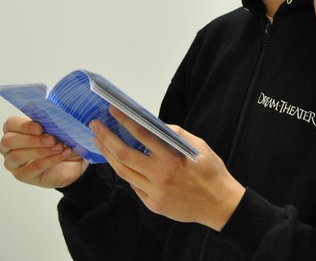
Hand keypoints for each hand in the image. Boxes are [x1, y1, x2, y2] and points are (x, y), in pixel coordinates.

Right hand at [0, 116, 87, 188]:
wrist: (73, 162)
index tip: (41, 128)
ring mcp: (13, 163)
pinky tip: (62, 155)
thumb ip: (53, 122)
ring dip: (40, 151)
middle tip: (52, 139)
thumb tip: (57, 117)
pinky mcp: (22, 175)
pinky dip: (49, 160)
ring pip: (17, 156)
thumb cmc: (60, 142)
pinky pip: (32, 168)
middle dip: (31, 140)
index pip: (10, 124)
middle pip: (8, 141)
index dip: (24, 125)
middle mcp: (9, 146)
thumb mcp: (59, 129)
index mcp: (15, 129)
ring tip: (59, 147)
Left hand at [91, 107, 245, 230]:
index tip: (112, 110)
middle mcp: (160, 175)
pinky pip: (134, 186)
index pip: (142, 134)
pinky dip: (126, 172)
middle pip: (124, 154)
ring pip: (123, 172)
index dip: (125, 120)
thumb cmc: (211, 172)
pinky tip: (119, 162)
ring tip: (100, 142)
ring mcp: (154, 192)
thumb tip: (154, 125)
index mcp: (172, 157)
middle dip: (106, 137)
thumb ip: (176, 135)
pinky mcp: (153, 204)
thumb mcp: (199, 146)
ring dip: (109, 155)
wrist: (219, 205)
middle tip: (96, 126)